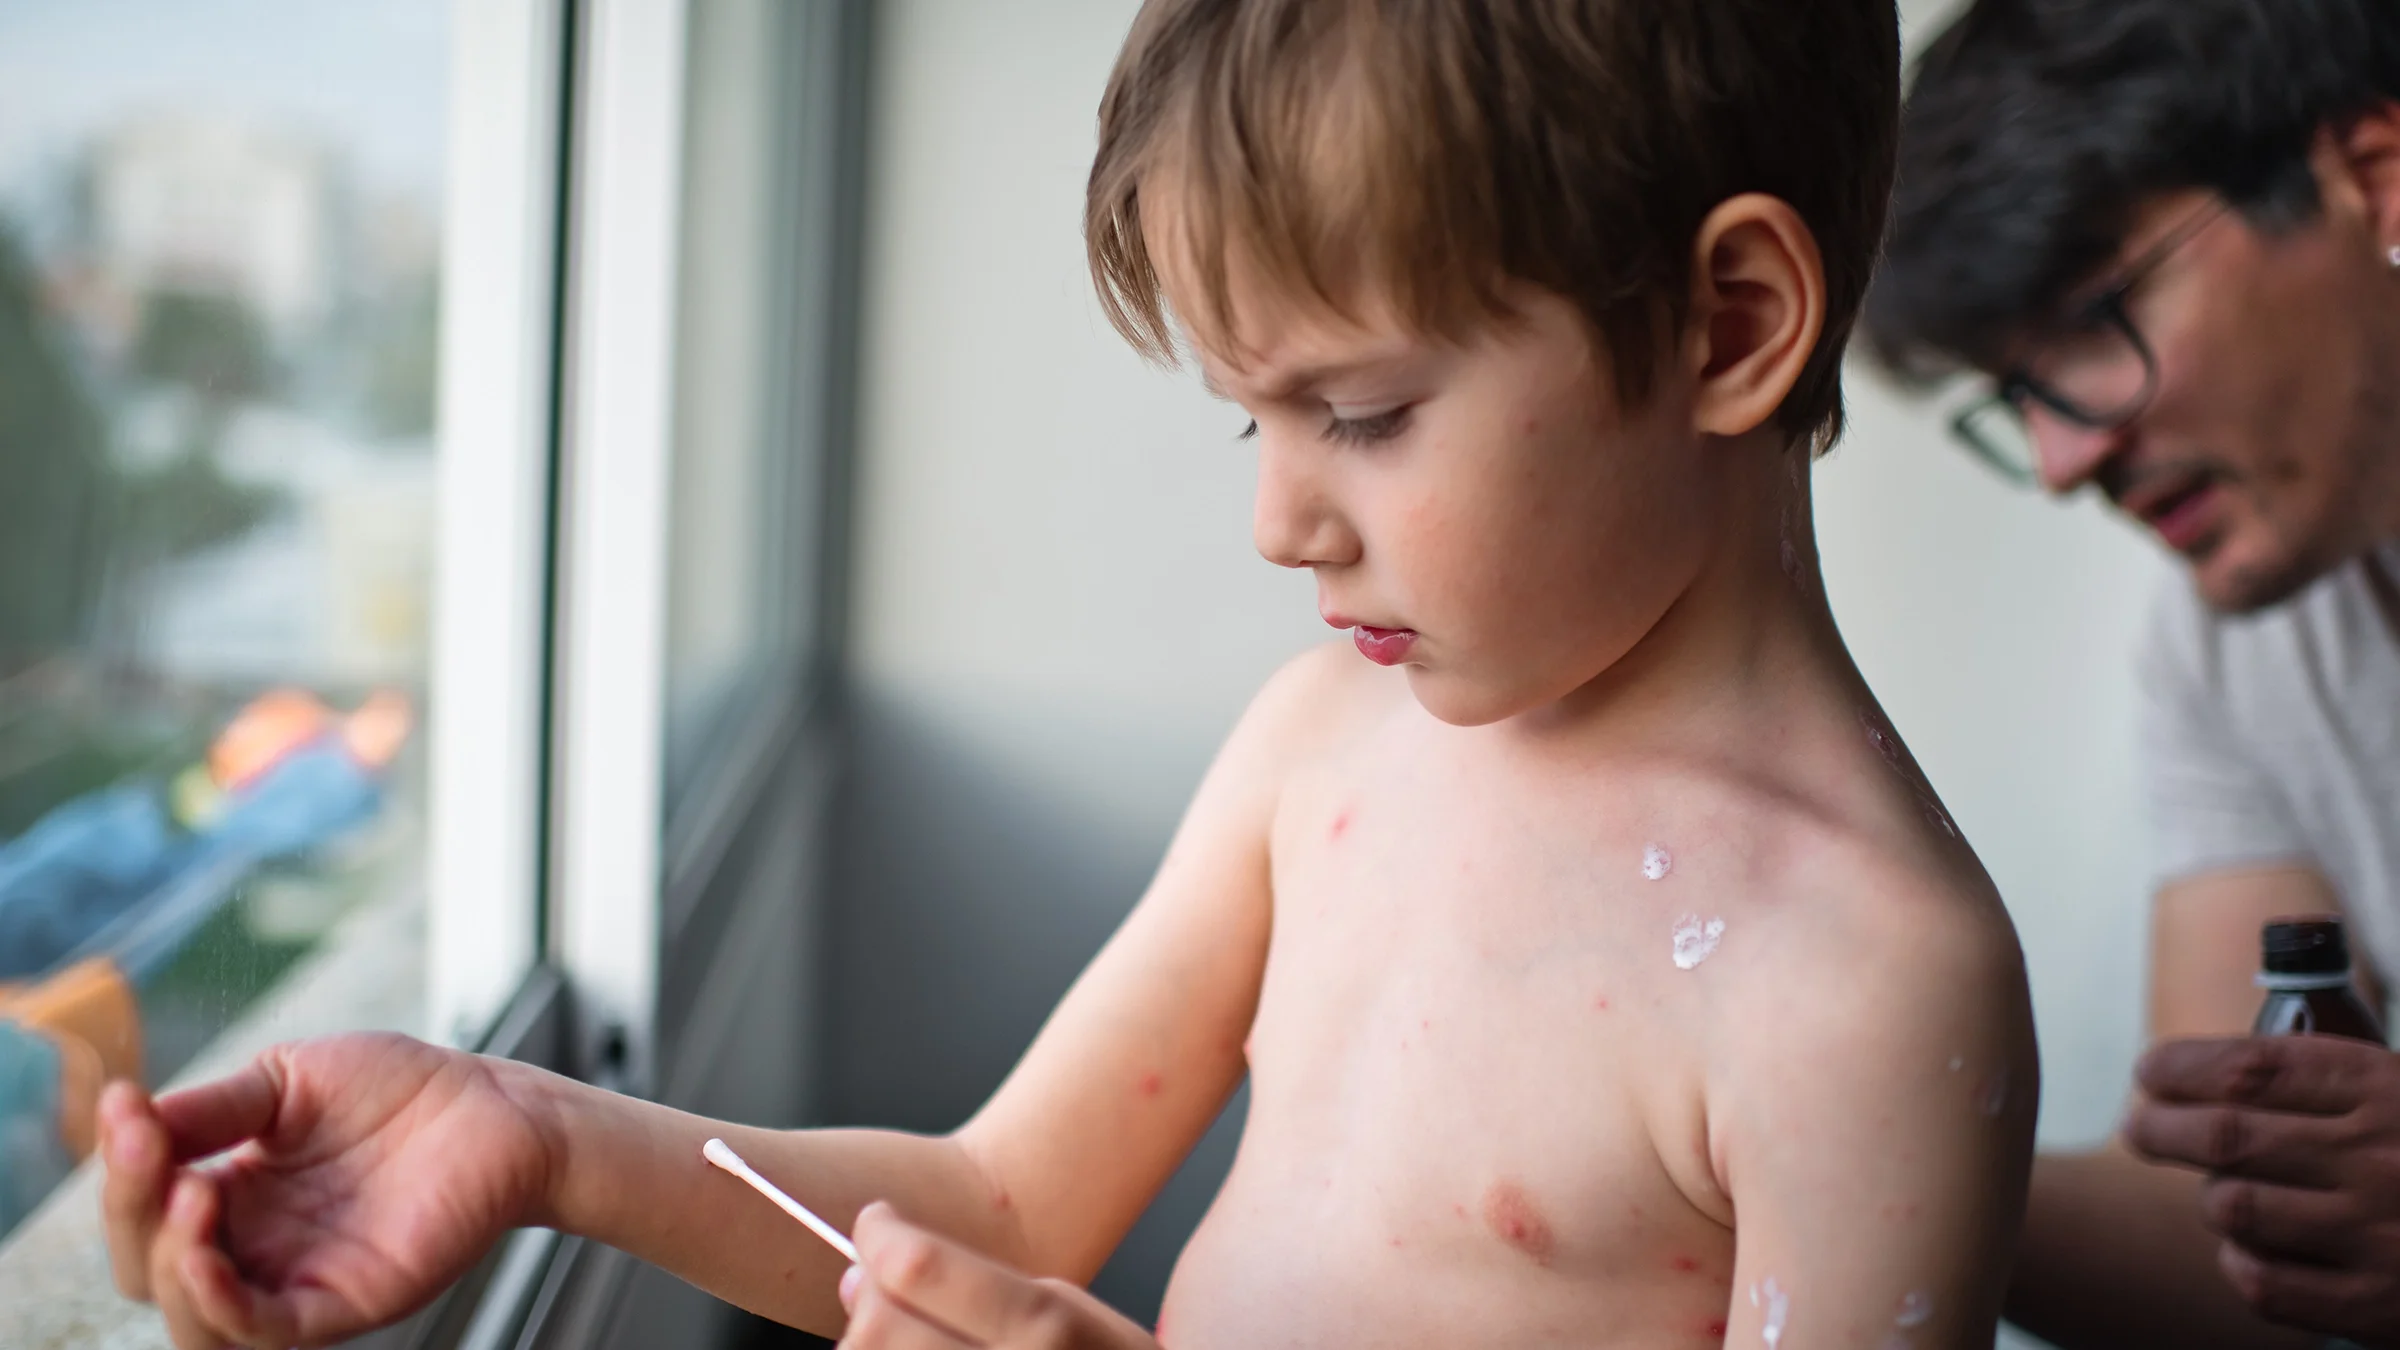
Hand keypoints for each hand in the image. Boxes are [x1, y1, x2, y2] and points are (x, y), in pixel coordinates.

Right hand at [99, 1032, 557, 1349]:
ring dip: (169, 1265)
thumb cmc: (399, 1091)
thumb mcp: (287, 1082)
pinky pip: (264, 1329)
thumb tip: (130, 1117)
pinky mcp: (342, 1302)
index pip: (140, 1211)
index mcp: (230, 1196)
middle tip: (151, 1144)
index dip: (121, 1166)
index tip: (125, 1101)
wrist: (493, 1106)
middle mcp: (253, 1248)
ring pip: (191, 1320)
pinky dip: (220, 1303)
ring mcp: (295, 1280)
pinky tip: (203, 1255)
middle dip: (131, 1210)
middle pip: (147, 1271)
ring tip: (191, 1192)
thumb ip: (213, 1108)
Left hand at [838, 1202, 1157, 1348]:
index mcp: (1045, 1328)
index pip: (920, 1268)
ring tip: (898, 1330)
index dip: (880, 1236)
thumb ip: (977, 1286)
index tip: (875, 1224)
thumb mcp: (1070, 1310)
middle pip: (879, 1326)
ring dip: (869, 1341)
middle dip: (868, 1293)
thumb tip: (869, 1271)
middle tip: (876, 1280)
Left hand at [2127, 1034, 2399, 1341]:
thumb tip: (2215, 1068)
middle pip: (2224, 1135)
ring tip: (2217, 1193)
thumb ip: (2326, 1080)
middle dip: (2161, 1127)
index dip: (2183, 1066)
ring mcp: (2376, 1234)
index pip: (2252, 1067)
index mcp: (2383, 1091)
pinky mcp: (2377, 1305)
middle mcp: (2375, 1157)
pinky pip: (2264, 1283)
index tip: (2152, 1069)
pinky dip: (2241, 1264)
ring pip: (2233, 1208)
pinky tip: (2248, 1251)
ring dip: (2211, 1199)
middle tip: (2139, 1126)